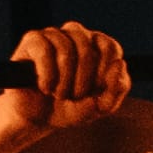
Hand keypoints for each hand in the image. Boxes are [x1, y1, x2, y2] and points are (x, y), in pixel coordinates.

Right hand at [4, 22, 129, 125]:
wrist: (35, 118)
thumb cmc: (70, 108)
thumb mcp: (100, 107)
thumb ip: (117, 89)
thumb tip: (120, 63)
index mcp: (97, 45)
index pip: (110, 48)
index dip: (103, 74)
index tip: (94, 91)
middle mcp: (77, 34)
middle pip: (88, 50)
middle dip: (82, 83)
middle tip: (74, 97)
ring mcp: (54, 35)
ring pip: (66, 51)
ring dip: (64, 82)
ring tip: (58, 94)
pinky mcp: (32, 40)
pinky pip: (44, 51)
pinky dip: (47, 76)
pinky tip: (44, 88)